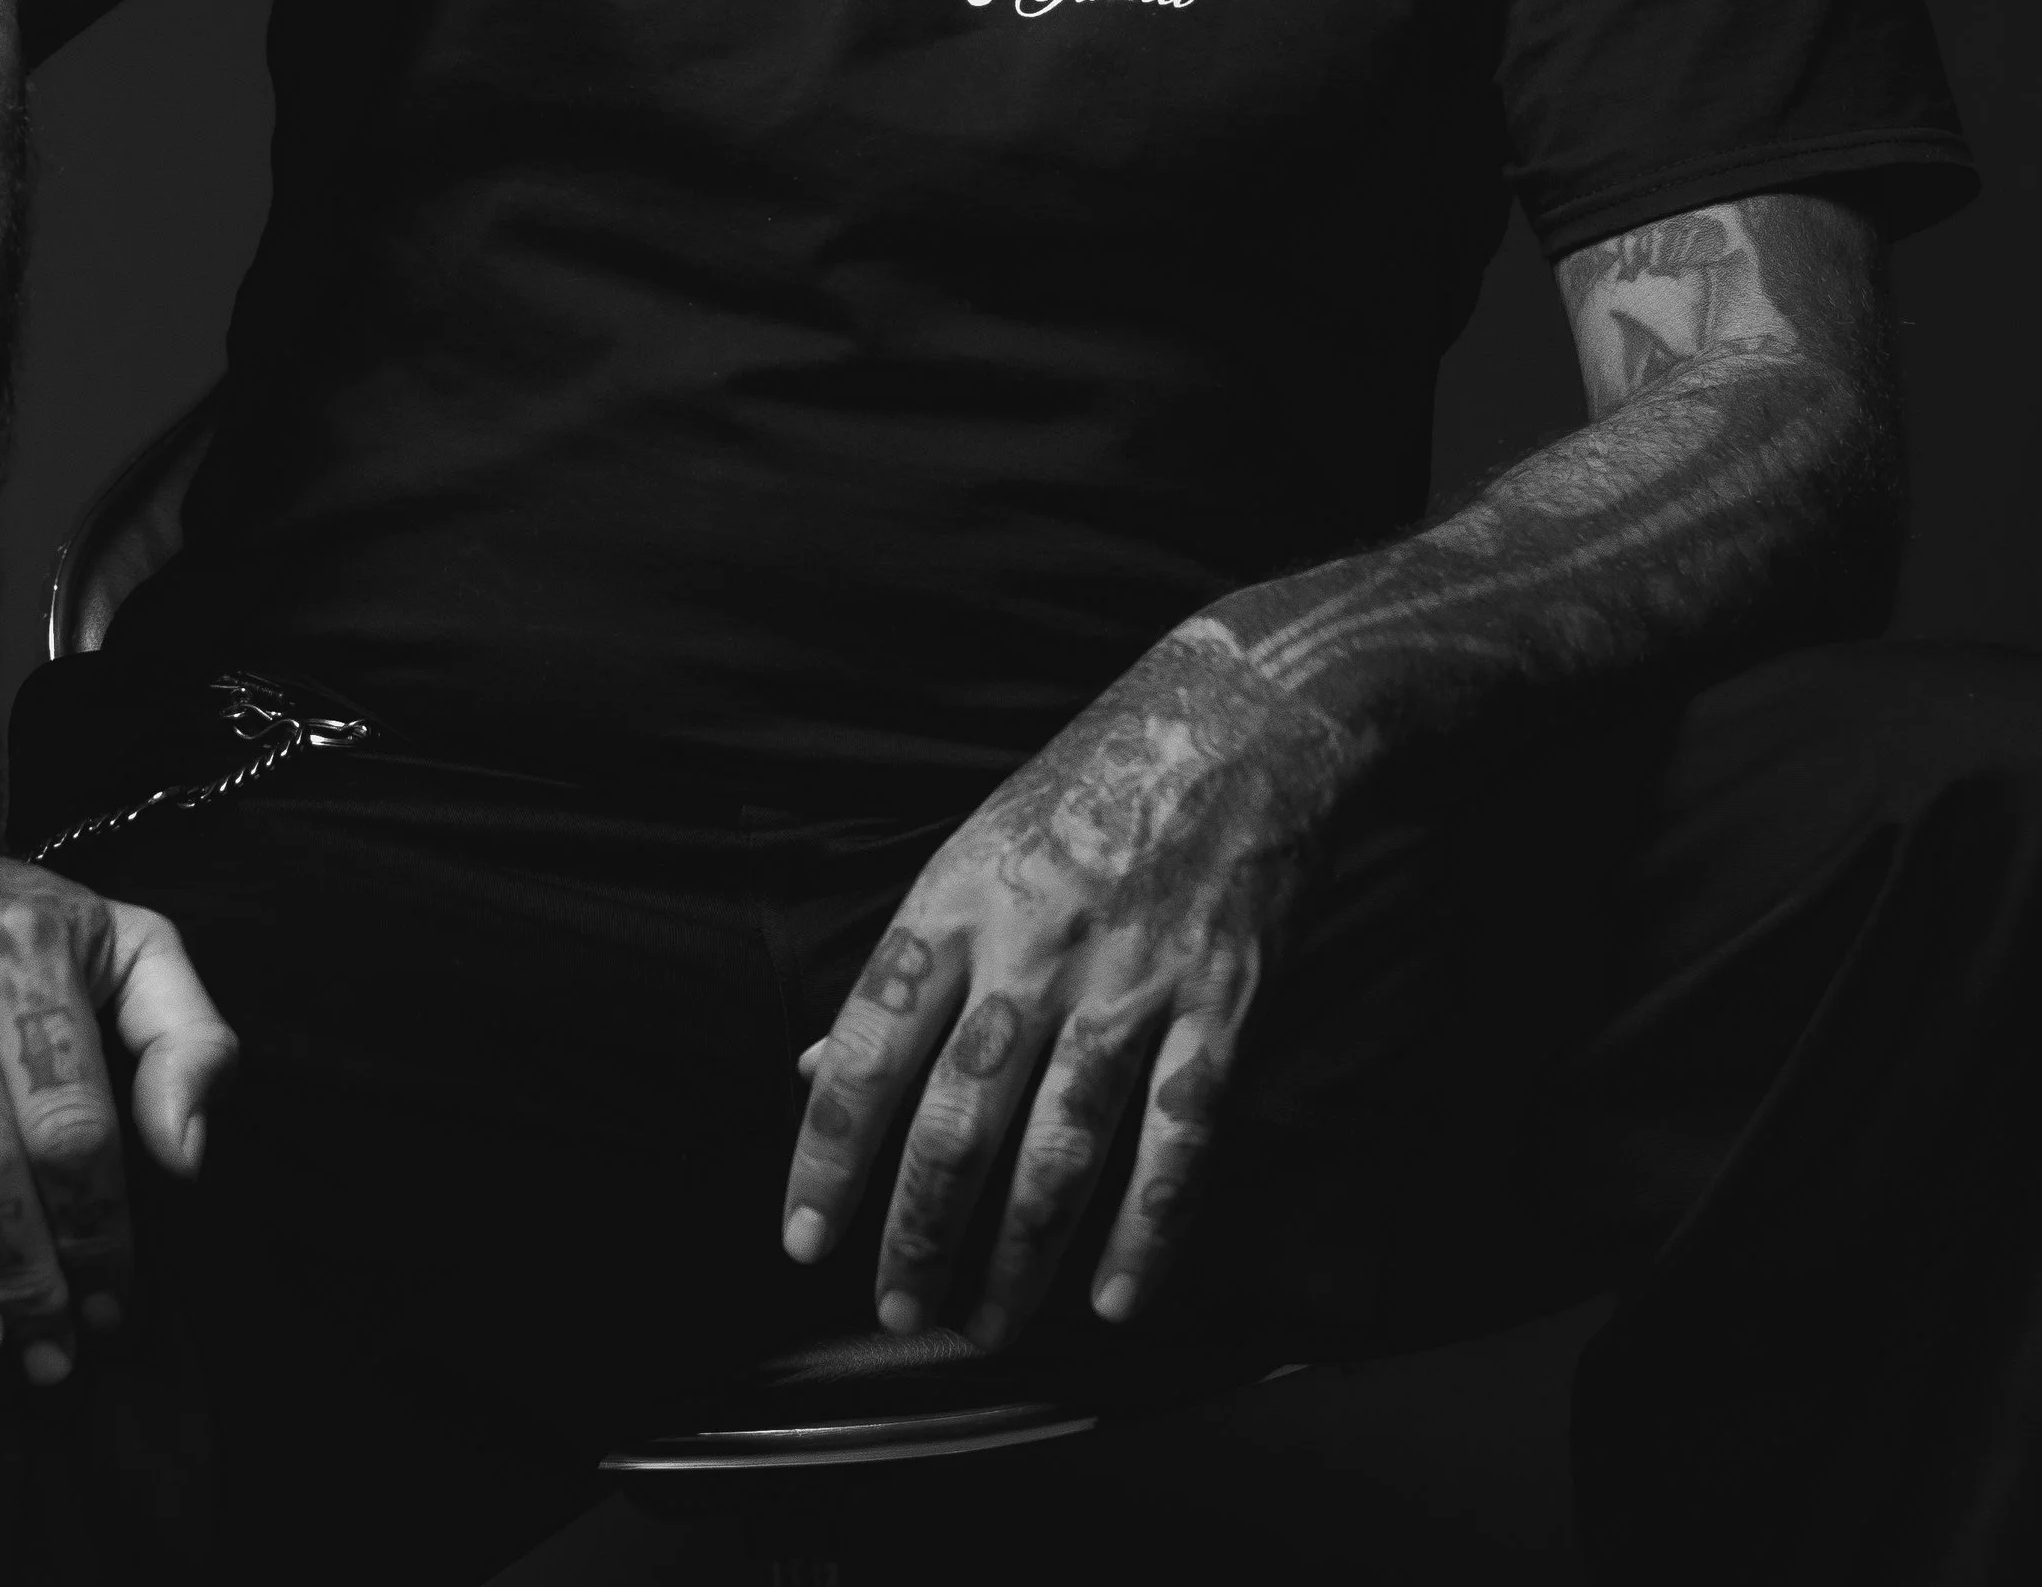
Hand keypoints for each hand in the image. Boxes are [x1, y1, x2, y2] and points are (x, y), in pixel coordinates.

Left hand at [780, 618, 1338, 1348]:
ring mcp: (1133, 979)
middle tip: (896, 1311)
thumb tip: (807, 1065)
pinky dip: (1147, 1230)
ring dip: (1016, 1255)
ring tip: (984, 1324)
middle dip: (917, 1233)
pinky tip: (1113, 1299)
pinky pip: (1178, 1138)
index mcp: (957, 902)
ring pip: (1060, 1147)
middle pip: (958, 1119)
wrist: (1239, 717)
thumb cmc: (1087, 788)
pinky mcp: (1223, 1002)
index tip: (802, 1240)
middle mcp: (1035, 948)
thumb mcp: (971, 850)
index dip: (828, 1153)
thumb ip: (902, 969)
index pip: (867, 1047)